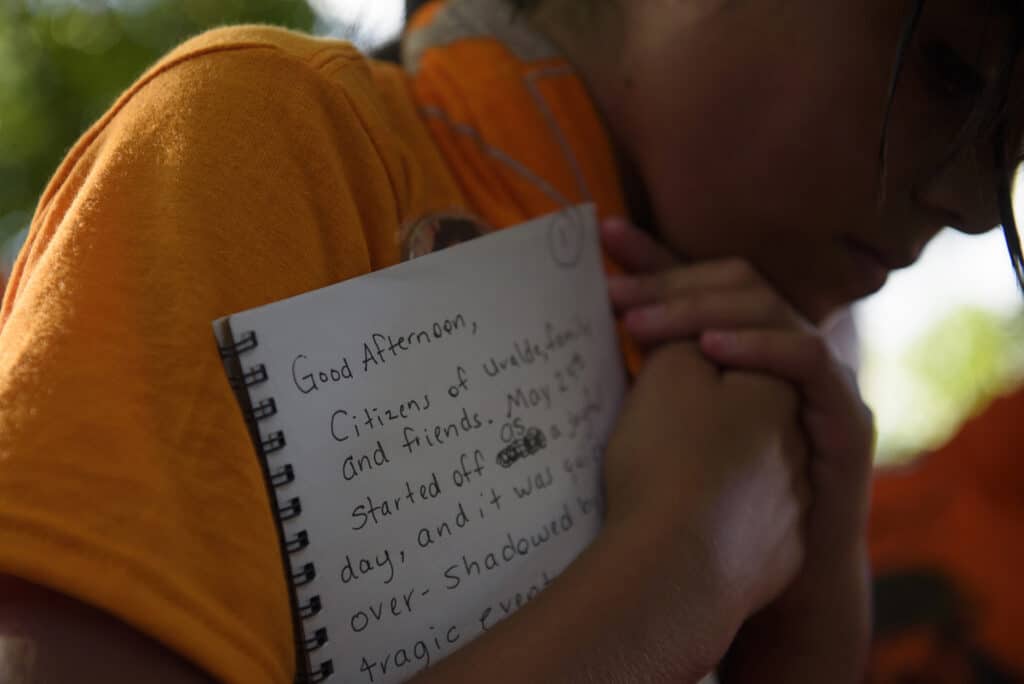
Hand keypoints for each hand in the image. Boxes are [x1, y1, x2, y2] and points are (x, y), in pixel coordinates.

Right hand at [601, 341, 810, 673]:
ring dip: (702, 453)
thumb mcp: (669, 374)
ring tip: (648, 464)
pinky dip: (706, 504)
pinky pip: (738, 513)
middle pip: (741, 401)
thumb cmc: (669, 461)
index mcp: (782, 391)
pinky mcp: (777, 553)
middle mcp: (801, 445)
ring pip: (742, 460)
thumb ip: (684, 339)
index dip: (680, 330)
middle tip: (640, 408)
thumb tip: (690, 333)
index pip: (734, 342)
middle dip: (694, 395)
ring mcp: (792, 505)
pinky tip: (670, 514)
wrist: (675, 571)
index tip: (636, 338)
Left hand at [602, 217, 873, 681]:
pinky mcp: (844, 416)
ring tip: (640, 323)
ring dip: (699, 310)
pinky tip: (711, 349)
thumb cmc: (711, 498)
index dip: (654, 256)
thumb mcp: (668, 418)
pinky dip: (759, 345)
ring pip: (768, 307)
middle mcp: (782, 351)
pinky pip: (808, 358)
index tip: (602, 234)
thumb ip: (649, 370)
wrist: (773, 573)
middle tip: (613, 291)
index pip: (700, 283)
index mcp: (742, 347)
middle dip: (669, 280)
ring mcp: (818, 380)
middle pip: (736, 282)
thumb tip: (591, 330)